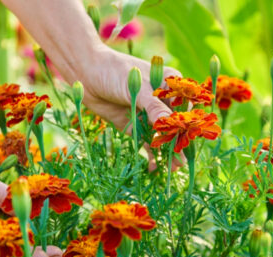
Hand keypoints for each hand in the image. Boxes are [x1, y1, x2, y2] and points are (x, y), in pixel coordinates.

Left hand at [65, 47, 184, 170]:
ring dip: (167, 152)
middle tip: (181, 160)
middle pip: (174, 124)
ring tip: (172, 169)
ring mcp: (148, 114)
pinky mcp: (135, 125)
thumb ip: (153, 107)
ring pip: (162, 136)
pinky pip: (146, 142)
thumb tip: (170, 123)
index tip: (187, 139)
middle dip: (177, 142)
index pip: (183, 106)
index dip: (186, 123)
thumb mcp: (136, 88)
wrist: (86, 75)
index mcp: (169, 85)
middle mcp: (161, 101)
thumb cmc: (115, 72)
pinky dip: (151, 154)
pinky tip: (155, 167)